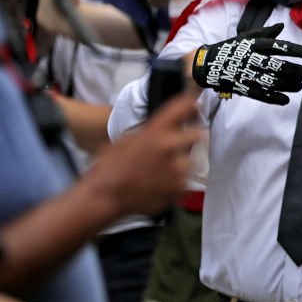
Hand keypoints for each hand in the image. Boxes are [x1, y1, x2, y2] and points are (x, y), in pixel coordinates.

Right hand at [84, 95, 199, 216]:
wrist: (105, 196)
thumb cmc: (111, 168)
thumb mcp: (129, 139)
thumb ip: (153, 132)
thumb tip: (171, 128)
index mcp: (156, 131)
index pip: (183, 108)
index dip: (191, 105)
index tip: (194, 106)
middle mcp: (170, 147)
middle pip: (197, 135)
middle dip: (188, 139)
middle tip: (176, 146)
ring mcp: (178, 169)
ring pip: (191, 160)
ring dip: (181, 163)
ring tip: (159, 171)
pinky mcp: (180, 187)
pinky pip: (185, 179)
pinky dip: (176, 180)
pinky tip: (158, 183)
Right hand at [191, 23, 301, 104]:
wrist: (206, 64)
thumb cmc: (231, 48)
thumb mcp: (245, 37)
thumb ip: (265, 33)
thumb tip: (281, 26)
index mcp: (253, 45)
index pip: (276, 46)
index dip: (291, 49)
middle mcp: (251, 59)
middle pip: (277, 66)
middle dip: (295, 70)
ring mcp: (246, 74)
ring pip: (271, 81)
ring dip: (288, 85)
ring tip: (300, 86)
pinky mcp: (242, 88)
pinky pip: (259, 94)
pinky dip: (273, 98)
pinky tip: (286, 100)